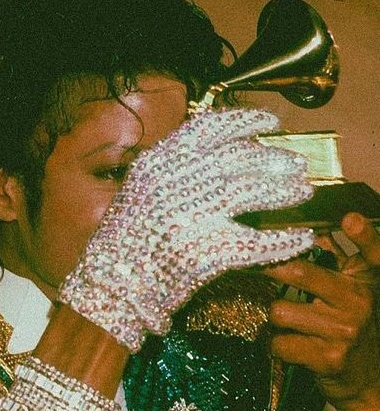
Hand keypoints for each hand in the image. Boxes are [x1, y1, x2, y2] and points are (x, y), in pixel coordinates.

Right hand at [59, 108, 314, 350]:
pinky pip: (256, 242)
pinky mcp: (207, 252)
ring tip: (302, 193)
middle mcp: (177, 183)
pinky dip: (283, 241)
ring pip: (253, 192)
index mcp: (158, 164)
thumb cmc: (122, 244)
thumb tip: (218, 159)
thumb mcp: (139, 193)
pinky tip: (301, 239)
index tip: (270, 122)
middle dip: (274, 160)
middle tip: (295, 166)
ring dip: (283, 191)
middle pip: (240, 158)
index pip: (210, 128)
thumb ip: (172, 173)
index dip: (245, 121)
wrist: (109, 289)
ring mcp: (193, 217)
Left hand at [265, 213, 379, 410]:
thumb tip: (316, 229)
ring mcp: (345, 331)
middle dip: (270, 270)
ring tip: (290, 324)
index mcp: (367, 280)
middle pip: (301, 273)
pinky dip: (277, 345)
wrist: (369, 381)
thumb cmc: (352, 328)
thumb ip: (340, 261)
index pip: (372, 252)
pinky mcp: (328, 358)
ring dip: (276, 318)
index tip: (349, 219)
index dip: (363, 235)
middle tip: (255, 266)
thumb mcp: (355, 291)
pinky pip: (279, 342)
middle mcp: (360, 302)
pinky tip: (292, 346)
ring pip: (281, 311)